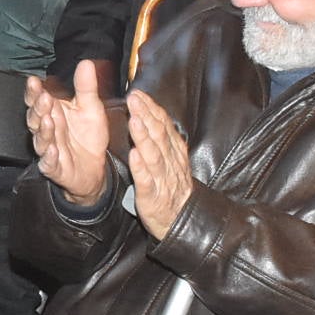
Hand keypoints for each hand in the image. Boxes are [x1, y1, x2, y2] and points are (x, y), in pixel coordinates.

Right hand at [27, 60, 112, 204]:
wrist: (95, 167)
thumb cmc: (88, 136)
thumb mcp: (91, 107)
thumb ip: (86, 87)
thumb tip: (86, 63)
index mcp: (52, 112)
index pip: (38, 99)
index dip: (34, 91)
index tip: (34, 81)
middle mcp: (47, 129)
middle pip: (36, 117)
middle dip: (38, 108)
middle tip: (44, 98)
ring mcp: (49, 149)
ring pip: (41, 139)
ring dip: (43, 130)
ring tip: (47, 120)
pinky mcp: (54, 167)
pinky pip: (49, 163)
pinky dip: (49, 157)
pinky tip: (52, 150)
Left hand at [124, 90, 195, 240]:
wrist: (180, 221)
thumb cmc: (172, 187)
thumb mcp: (172, 160)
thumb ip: (163, 139)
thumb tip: (153, 114)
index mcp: (173, 152)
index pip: (163, 126)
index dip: (152, 109)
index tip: (139, 93)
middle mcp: (169, 162)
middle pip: (159, 136)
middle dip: (146, 115)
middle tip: (134, 99)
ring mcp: (162, 179)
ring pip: (154, 156)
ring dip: (144, 138)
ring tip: (134, 121)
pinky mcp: (152, 197)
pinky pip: (147, 181)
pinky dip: (141, 168)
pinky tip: (134, 156)